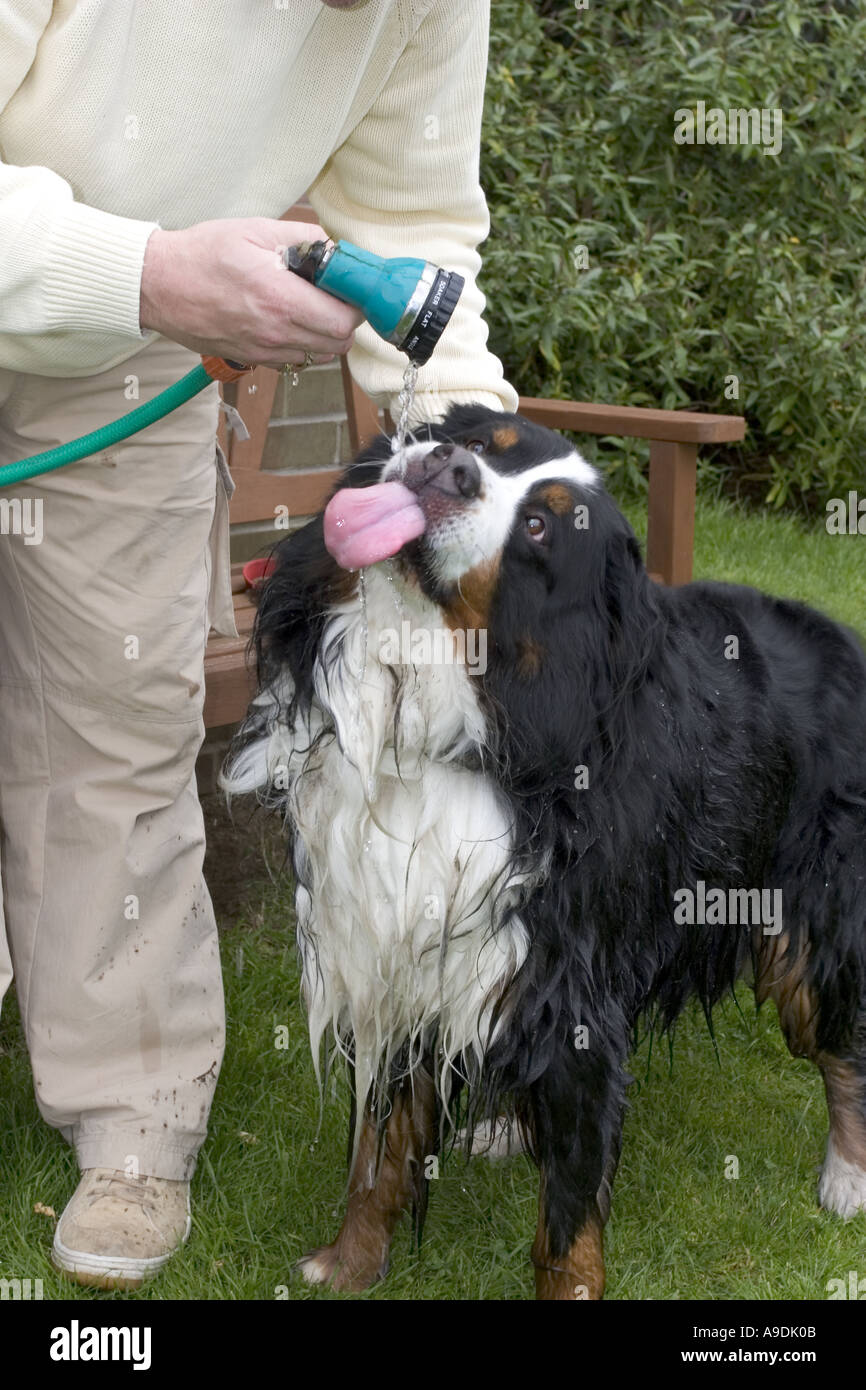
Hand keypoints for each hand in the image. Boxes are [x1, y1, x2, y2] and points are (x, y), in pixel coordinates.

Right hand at [139, 218, 363, 367]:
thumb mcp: (255, 230)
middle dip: (343, 321)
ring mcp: (263, 351)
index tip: (347, 288)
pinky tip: (287, 321)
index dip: (354, 305)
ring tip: (308, 308)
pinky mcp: (251, 360)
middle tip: (331, 296)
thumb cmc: (203, 254)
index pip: (344, 321)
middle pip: (338, 344)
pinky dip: (301, 345)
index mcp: (281, 299)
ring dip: (324, 336)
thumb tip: (336, 249)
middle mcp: (276, 333)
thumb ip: (303, 238)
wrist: (158, 285)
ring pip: (319, 357)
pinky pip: (293, 361)